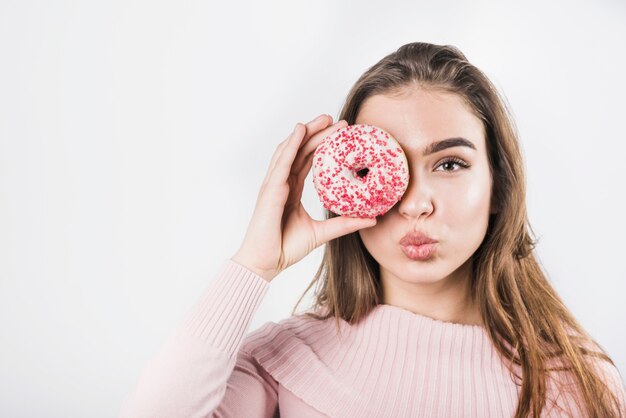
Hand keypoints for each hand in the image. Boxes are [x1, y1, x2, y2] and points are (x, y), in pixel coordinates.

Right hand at [231, 114, 376, 281]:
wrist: (266, 263)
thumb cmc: (286, 248)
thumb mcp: (322, 233)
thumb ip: (344, 224)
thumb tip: (371, 219)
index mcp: (291, 190)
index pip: (307, 160)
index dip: (323, 145)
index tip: (342, 134)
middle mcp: (282, 182)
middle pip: (300, 150)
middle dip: (317, 132)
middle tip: (338, 120)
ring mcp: (274, 184)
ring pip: (291, 150)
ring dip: (306, 132)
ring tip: (324, 118)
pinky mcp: (270, 189)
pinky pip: (282, 162)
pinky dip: (291, 144)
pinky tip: (301, 131)